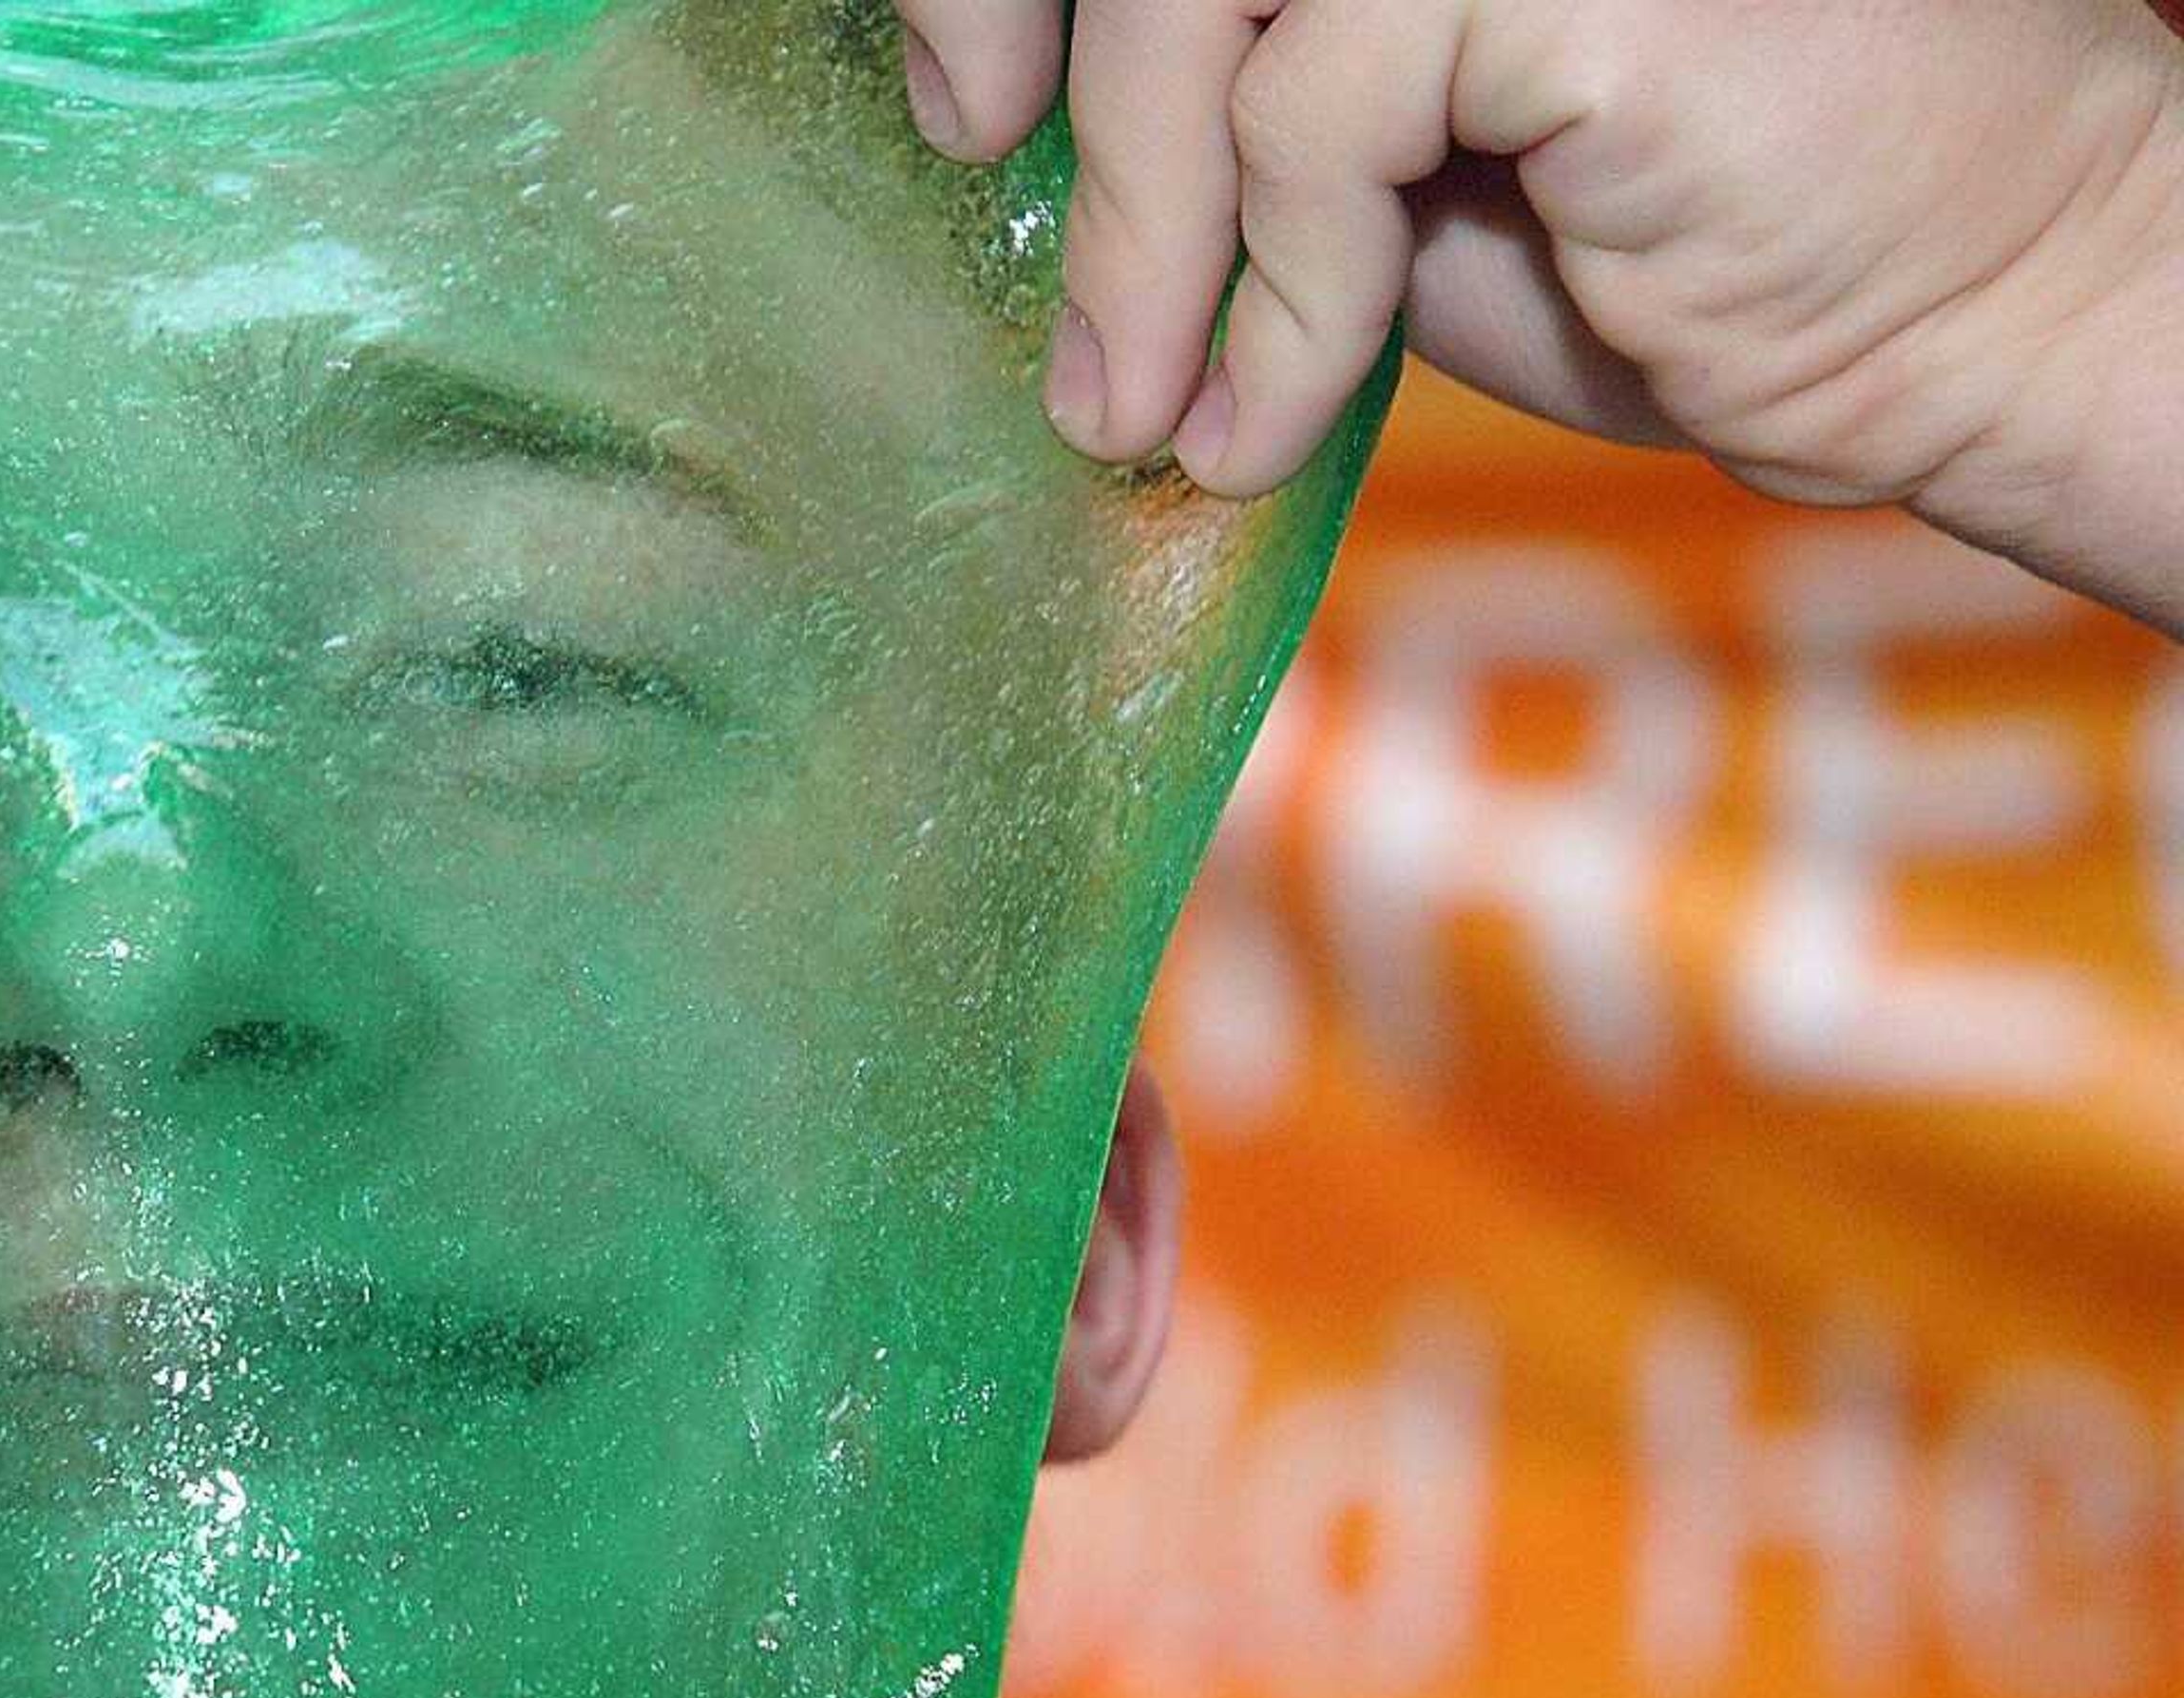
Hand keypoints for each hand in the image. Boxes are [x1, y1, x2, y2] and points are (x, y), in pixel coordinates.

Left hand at [894, 0, 2183, 630]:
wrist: (1961, 315)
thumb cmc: (1683, 249)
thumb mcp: (1396, 171)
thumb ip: (1236, 115)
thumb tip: (1017, 130)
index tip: (965, 105)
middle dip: (1047, 79)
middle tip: (1018, 248)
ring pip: (1191, 2)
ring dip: (1140, 237)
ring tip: (1136, 420)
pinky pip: (1308, 121)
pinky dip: (1276, 299)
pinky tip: (1268, 425)